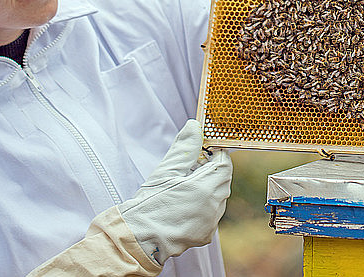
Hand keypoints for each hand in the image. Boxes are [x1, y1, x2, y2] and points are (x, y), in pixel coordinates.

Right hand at [118, 119, 231, 265]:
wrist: (139, 238)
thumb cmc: (150, 203)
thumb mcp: (166, 170)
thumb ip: (184, 147)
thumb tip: (194, 126)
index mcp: (206, 187)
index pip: (224, 162)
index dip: (214, 154)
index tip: (201, 152)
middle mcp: (214, 205)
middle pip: (222, 179)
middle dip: (209, 170)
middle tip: (187, 170)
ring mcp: (212, 221)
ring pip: (218, 196)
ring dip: (206, 188)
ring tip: (182, 188)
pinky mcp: (206, 234)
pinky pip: (211, 213)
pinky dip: (202, 206)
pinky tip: (183, 206)